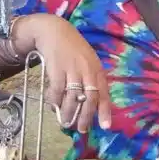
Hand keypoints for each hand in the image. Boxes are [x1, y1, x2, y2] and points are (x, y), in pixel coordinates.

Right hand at [14, 14, 110, 132]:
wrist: (54, 30)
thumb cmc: (72, 49)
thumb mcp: (86, 62)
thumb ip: (90, 79)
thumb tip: (88, 104)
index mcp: (96, 70)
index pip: (103, 93)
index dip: (105, 111)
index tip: (105, 126)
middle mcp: (87, 70)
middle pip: (90, 98)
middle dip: (86, 116)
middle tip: (82, 129)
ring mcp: (72, 69)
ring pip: (73, 97)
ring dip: (68, 112)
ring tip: (65, 122)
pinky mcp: (56, 68)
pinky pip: (57, 90)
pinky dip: (55, 100)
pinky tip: (53, 105)